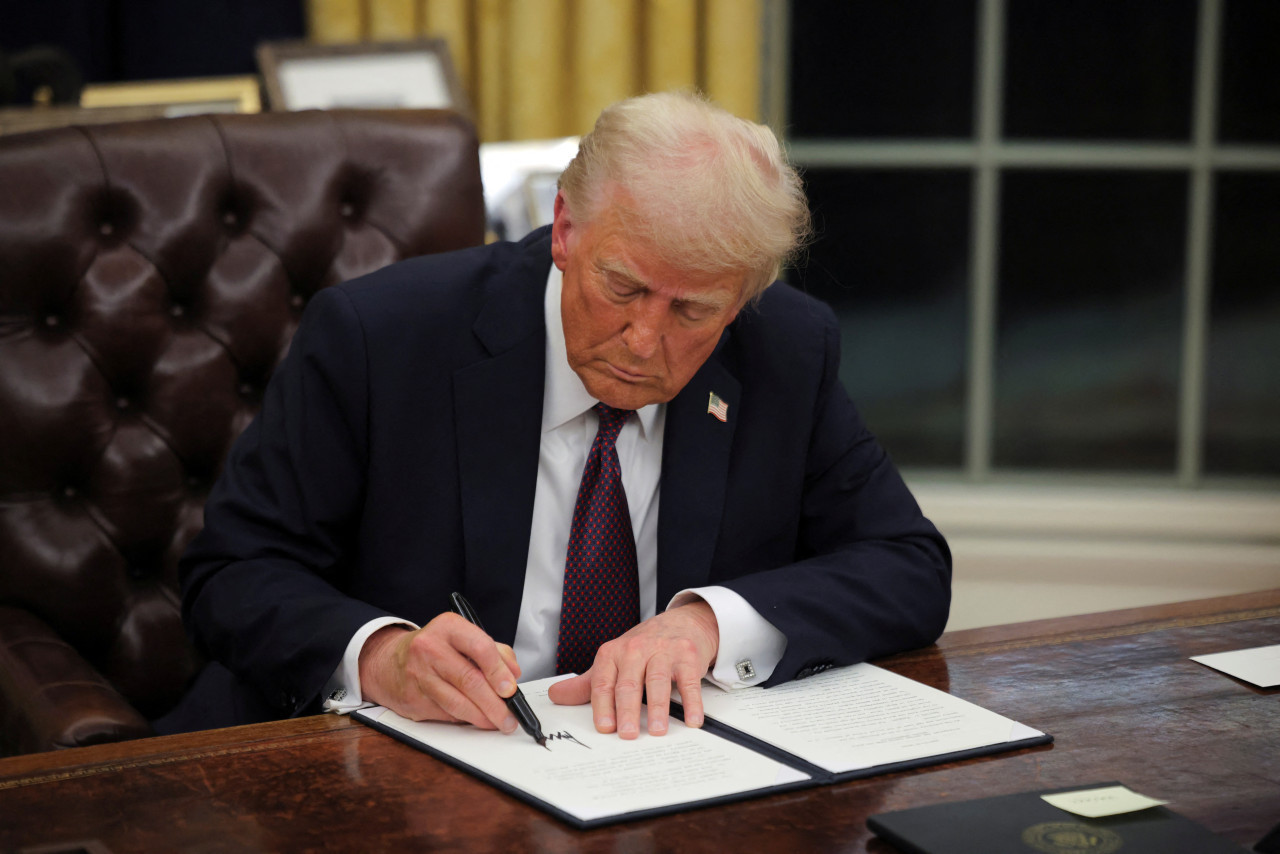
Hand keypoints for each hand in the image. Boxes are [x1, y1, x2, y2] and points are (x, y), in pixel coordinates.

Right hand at [358, 614, 521, 731]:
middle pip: (470, 681)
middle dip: (495, 704)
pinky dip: (465, 719)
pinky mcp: (413, 699)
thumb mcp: (463, 637)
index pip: (480, 647)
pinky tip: (475, 719)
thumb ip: (494, 651)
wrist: (389, 662)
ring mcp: (419, 675)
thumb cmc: (435, 649)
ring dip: (483, 717)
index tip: (511, 689)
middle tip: (510, 715)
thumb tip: (513, 675)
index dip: (499, 671)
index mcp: (448, 627)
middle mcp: (430, 648)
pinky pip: (446, 714)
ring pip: (457, 703)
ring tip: (498, 722)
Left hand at [546, 600, 718, 738]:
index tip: (605, 727)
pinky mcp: (687, 656)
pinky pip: (689, 681)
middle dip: (627, 710)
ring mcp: (663, 651)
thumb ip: (587, 683)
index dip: (603, 706)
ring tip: (657, 730)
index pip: (603, 682)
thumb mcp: (613, 661)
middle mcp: (636, 649)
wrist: (681, 623)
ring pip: (657, 681)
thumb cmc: (644, 647)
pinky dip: (691, 702)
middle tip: (627, 734)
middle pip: (629, 683)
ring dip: (658, 708)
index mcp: (613, 653)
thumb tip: (556, 695)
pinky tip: (692, 719)